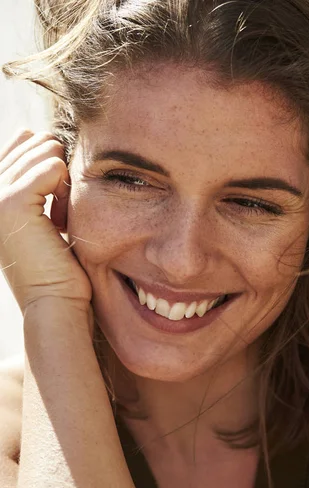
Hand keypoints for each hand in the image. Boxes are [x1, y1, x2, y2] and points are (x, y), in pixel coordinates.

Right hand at [0, 130, 91, 312]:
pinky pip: (53, 167)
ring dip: (65, 181)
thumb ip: (34, 177)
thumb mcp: (40, 212)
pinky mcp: (10, 201)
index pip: (23, 140)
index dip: (52, 162)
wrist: (53, 300)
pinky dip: (67, 188)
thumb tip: (39, 135)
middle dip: (60, 171)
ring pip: (46, 151)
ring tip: (59, 216)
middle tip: (59, 211)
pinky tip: (60, 217)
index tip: (55, 200)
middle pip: (37, 142)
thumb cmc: (56, 262)